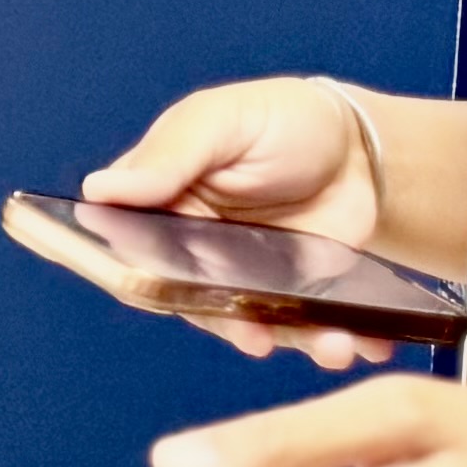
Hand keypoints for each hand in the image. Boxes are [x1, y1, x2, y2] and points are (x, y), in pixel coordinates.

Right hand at [84, 72, 389, 366]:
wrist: (357, 146)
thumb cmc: (277, 120)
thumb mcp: (220, 121)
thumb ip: (168, 156)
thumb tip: (97, 189)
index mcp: (160, 210)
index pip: (135, 257)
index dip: (151, 285)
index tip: (179, 300)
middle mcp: (196, 255)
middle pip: (198, 304)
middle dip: (232, 326)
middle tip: (260, 337)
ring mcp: (249, 281)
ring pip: (258, 325)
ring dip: (294, 342)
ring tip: (334, 345)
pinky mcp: (298, 296)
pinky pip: (309, 328)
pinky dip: (338, 340)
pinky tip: (368, 342)